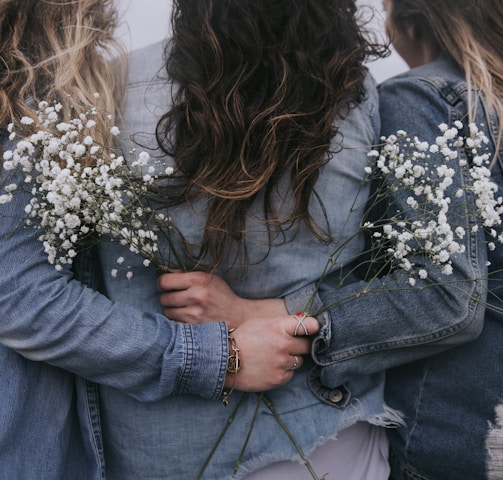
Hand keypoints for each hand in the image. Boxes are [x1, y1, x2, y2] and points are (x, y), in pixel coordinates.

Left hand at [158, 270, 286, 327]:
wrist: (237, 316)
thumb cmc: (221, 295)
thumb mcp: (208, 278)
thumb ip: (185, 274)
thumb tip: (162, 269)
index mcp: (199, 280)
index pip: (165, 281)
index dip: (162, 283)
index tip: (166, 286)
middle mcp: (196, 296)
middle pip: (164, 298)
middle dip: (167, 297)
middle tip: (176, 298)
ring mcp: (194, 314)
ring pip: (167, 312)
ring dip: (172, 310)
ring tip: (183, 308)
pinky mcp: (194, 328)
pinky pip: (174, 324)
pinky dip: (177, 321)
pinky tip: (187, 318)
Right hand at [225, 314, 319, 391]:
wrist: (224, 360)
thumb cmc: (242, 338)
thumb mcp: (261, 323)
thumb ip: (281, 324)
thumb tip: (301, 322)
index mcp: (279, 327)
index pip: (308, 325)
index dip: (313, 327)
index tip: (314, 329)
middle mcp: (283, 344)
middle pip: (307, 345)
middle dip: (301, 345)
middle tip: (290, 345)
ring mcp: (282, 363)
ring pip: (299, 361)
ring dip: (291, 359)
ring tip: (275, 357)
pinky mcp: (278, 379)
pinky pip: (290, 374)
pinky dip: (283, 371)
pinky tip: (270, 367)